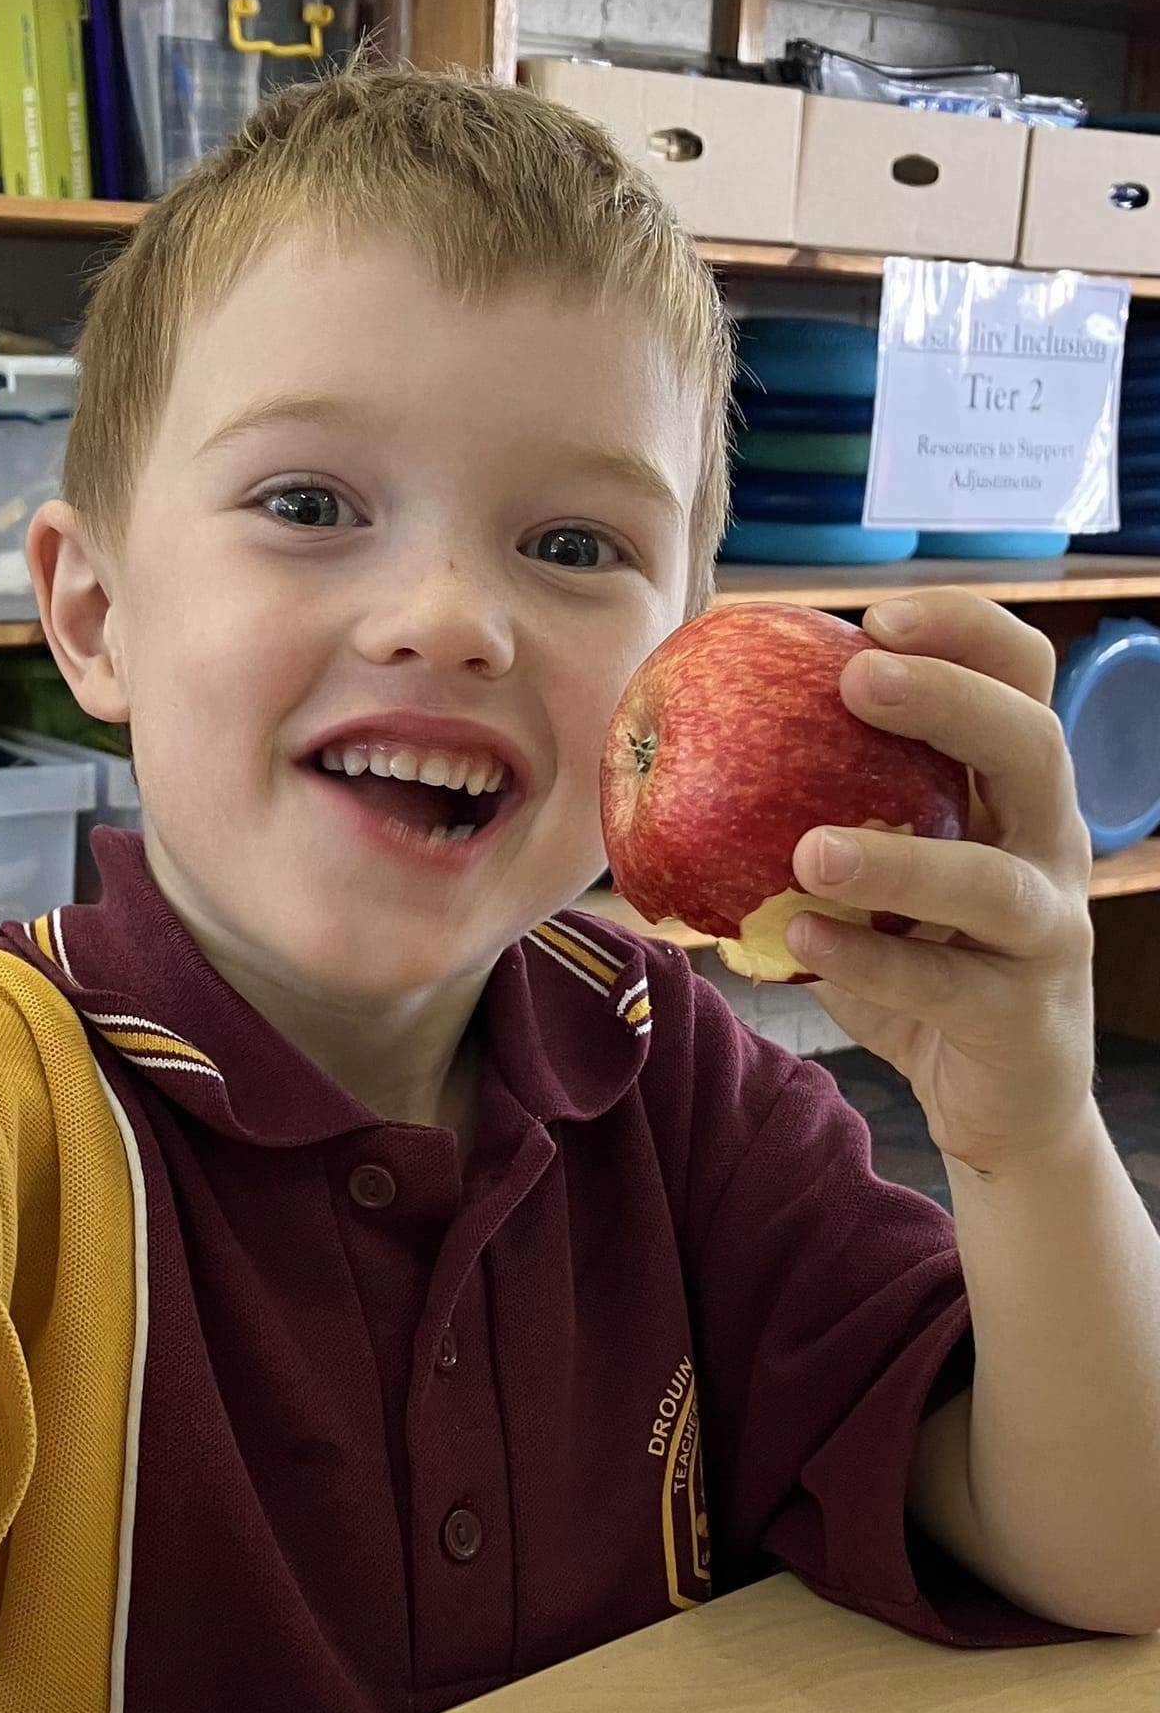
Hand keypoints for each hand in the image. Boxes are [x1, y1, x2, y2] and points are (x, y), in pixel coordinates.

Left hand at [784, 589, 1096, 1174]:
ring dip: (899, 858)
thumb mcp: (867, 877)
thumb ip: (807, 810)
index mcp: (1009, 793)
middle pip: (1032, 746)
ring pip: (994, 880)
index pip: (1021, 679)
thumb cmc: (914, 961)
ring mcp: (1046, 932)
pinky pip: (944, 984)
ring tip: (807, 850)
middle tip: (855, 679)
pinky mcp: (1021, 1014)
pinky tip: (795, 940)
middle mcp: (1046, 845)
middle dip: (949, 701)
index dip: (964, 632)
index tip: (876, 614)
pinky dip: (868, 961)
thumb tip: (666, 738)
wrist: (991, 1097)